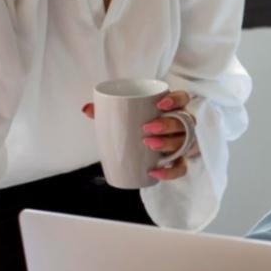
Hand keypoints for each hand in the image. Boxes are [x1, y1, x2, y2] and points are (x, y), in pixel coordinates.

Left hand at [81, 90, 196, 180]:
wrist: (145, 145)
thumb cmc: (137, 124)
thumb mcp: (124, 115)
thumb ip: (106, 110)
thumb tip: (86, 109)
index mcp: (172, 107)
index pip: (182, 98)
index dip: (175, 100)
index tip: (160, 104)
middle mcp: (182, 124)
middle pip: (184, 122)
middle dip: (168, 124)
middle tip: (147, 128)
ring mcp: (183, 142)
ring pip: (184, 142)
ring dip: (168, 144)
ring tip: (149, 145)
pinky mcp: (180, 160)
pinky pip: (181, 168)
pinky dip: (170, 172)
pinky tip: (154, 171)